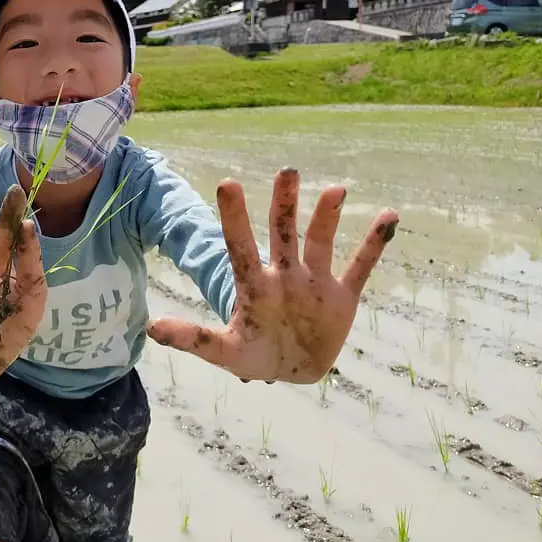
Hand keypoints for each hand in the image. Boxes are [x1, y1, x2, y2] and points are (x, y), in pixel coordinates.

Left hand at [146, 168, 398, 383]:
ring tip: (335, 190)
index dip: (234, 218)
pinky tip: (389, 217)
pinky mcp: (342, 295)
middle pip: (282, 232)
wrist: (292, 370)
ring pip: (320, 241)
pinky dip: (374, 244)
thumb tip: (152, 329)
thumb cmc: (254, 355)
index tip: (226, 183)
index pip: (240, 246)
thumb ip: (193, 339)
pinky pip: (360, 266)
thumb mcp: (224, 351)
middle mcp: (284, 274)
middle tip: (286, 171)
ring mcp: (314, 282)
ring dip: (327, 217)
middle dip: (284, 204)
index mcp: (254, 284)